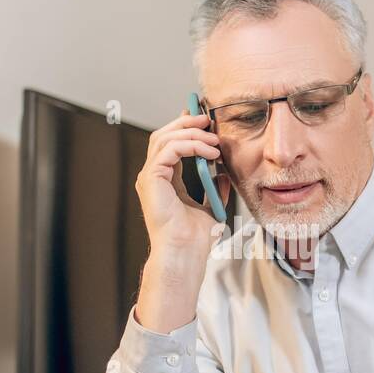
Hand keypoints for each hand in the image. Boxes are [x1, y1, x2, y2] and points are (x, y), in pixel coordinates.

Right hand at [133, 109, 231, 332]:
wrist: (185, 253)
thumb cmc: (195, 239)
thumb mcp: (211, 207)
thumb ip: (215, 188)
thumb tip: (223, 173)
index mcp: (164, 181)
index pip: (171, 144)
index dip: (186, 128)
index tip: (205, 120)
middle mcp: (153, 176)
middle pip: (164, 135)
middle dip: (187, 123)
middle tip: (209, 119)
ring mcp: (150, 177)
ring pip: (165, 138)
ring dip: (192, 133)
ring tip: (215, 139)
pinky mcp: (151, 179)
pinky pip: (169, 150)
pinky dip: (191, 145)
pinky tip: (210, 153)